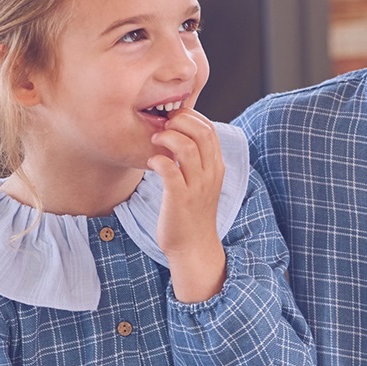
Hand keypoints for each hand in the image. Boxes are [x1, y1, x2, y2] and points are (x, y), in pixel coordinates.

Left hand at [148, 108, 226, 302]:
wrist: (193, 247)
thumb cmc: (191, 214)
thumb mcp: (201, 183)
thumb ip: (196, 161)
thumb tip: (180, 137)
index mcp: (216, 167)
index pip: (210, 129)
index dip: (190, 117)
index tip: (172, 120)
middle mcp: (210, 174)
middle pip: (202, 132)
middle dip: (179, 122)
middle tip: (162, 127)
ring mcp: (196, 187)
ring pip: (186, 147)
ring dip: (167, 138)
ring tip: (155, 142)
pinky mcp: (179, 198)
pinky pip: (169, 170)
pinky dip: (157, 160)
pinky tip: (150, 163)